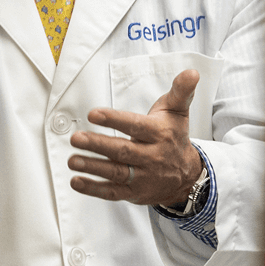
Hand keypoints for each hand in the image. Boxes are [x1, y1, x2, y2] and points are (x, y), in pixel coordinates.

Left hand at [68, 69, 203, 208]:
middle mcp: (151, 156)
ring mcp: (142, 176)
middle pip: (123, 151)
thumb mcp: (178, 112)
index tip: (94, 114)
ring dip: (92, 167)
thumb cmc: (175, 138)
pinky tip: (78, 181)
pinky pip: (113, 192)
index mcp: (159, 134)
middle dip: (98, 144)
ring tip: (73, 160)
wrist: (187, 175)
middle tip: (76, 138)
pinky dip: (94, 189)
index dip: (114, 120)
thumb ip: (180, 91)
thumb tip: (191, 73)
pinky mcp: (134, 192)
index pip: (135, 126)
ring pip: (115, 172)